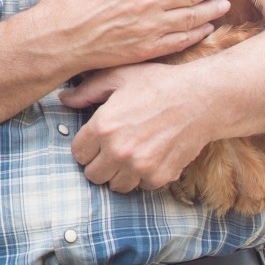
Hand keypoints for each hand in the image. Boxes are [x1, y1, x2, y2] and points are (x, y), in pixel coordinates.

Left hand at [61, 64, 208, 192]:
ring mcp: (141, 167)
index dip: (86, 147)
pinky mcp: (161, 176)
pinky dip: (144, 176)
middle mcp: (119, 151)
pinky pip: (142, 187)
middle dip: (100, 163)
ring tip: (131, 154)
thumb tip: (64, 99)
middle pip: (93, 175)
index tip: (96, 141)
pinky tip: (151, 156)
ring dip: (121, 173)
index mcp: (103, 127)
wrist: (201, 99)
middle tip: (112, 149)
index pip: (78, 154)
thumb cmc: (158, 83)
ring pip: (116, 186)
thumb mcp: (118, 76)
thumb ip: (87, 90)